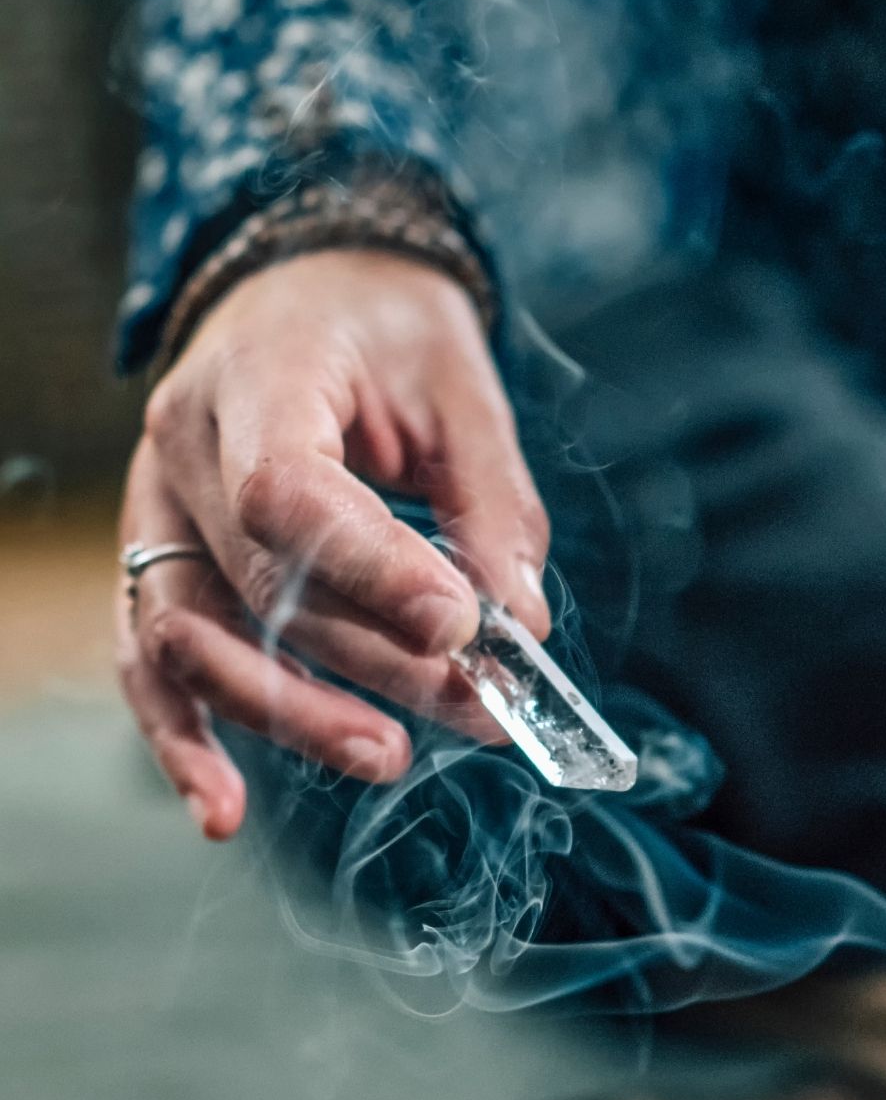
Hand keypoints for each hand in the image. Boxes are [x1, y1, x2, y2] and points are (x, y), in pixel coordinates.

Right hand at [116, 249, 550, 839]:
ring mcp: (156, 507)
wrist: (303, 289)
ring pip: (195, 639)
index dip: (373, 573)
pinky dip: (185, 741)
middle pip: (263, 586)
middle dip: (377, 662)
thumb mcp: (462, 385)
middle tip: (478, 707)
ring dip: (294, 714)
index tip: (462, 628)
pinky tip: (224, 810)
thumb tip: (520, 628)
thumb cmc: (384, 329)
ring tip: (390, 755)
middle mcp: (185, 446)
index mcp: (260, 376)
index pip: (290, 493)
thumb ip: (492, 506)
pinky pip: (151, 662)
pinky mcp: (158, 559)